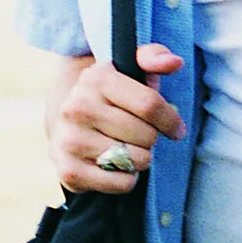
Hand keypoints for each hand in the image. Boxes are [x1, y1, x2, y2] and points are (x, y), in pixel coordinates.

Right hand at [51, 43, 185, 194]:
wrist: (65, 120)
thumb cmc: (112, 94)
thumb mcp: (131, 69)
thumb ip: (153, 58)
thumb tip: (173, 62)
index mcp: (95, 79)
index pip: (150, 105)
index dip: (171, 120)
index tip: (176, 128)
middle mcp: (76, 108)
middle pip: (147, 136)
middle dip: (151, 138)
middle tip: (138, 134)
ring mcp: (69, 140)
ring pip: (137, 160)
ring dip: (141, 158)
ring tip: (125, 147)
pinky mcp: (68, 171)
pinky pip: (122, 184)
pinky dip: (127, 179)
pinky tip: (115, 164)